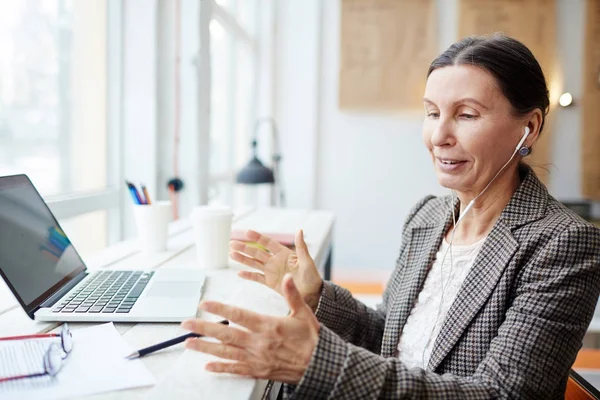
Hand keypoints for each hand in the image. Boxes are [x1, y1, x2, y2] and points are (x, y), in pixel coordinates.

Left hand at [181, 275, 319, 383]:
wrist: (319, 365)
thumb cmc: (311, 339)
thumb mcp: (303, 313)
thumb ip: (292, 295)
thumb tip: (287, 277)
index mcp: (268, 326)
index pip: (239, 315)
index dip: (220, 308)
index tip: (205, 304)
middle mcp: (259, 343)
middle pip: (226, 334)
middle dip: (203, 328)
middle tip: (186, 324)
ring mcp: (257, 358)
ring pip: (226, 353)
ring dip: (206, 348)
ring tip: (189, 344)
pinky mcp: (258, 371)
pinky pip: (236, 370)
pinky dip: (221, 368)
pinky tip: (208, 366)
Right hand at [230, 229, 322, 311]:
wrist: (312, 294)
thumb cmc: (312, 277)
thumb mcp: (307, 261)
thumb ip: (301, 246)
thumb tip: (299, 229)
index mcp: (283, 253)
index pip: (268, 243)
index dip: (257, 237)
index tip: (246, 232)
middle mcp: (275, 261)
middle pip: (257, 252)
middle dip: (244, 248)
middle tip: (231, 243)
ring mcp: (271, 271)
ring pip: (254, 263)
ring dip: (242, 259)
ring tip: (231, 254)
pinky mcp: (270, 283)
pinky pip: (257, 278)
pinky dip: (248, 276)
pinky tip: (239, 273)